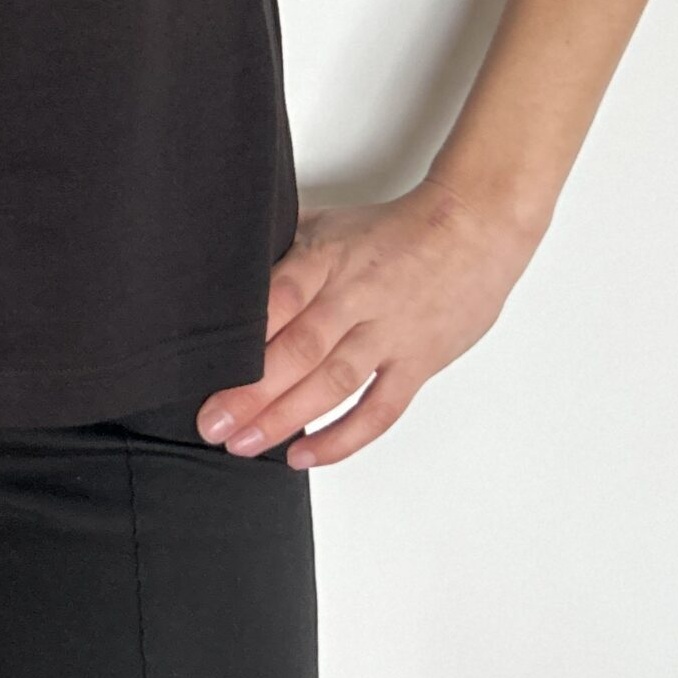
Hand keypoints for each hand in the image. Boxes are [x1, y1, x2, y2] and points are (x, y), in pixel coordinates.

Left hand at [195, 172, 546, 468]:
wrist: (473, 227)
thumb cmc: (395, 229)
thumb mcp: (329, 223)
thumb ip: (283, 249)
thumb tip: (230, 267)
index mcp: (327, 259)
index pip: (278, 301)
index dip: (242, 341)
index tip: (204, 373)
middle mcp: (356, 297)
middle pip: (298, 350)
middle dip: (252, 394)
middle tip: (214, 425)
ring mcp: (390, 332)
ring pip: (334, 383)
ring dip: (287, 419)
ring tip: (247, 445)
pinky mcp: (418, 361)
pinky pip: (380, 408)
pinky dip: (344, 437)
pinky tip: (307, 454)